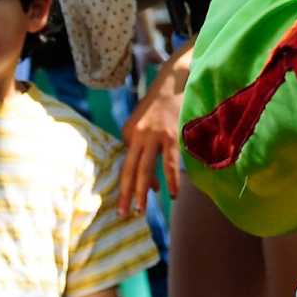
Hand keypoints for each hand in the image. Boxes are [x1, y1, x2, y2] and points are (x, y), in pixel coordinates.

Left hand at [117, 57, 186, 215]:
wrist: (172, 82)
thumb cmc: (158, 107)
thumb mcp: (141, 124)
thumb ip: (140, 147)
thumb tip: (151, 181)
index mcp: (128, 133)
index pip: (126, 165)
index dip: (126, 186)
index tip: (124, 204)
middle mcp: (138, 135)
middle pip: (130, 170)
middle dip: (127, 193)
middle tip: (125, 213)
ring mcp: (155, 136)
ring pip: (146, 169)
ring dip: (144, 191)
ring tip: (142, 209)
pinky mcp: (171, 135)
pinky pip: (169, 163)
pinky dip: (170, 179)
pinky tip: (171, 193)